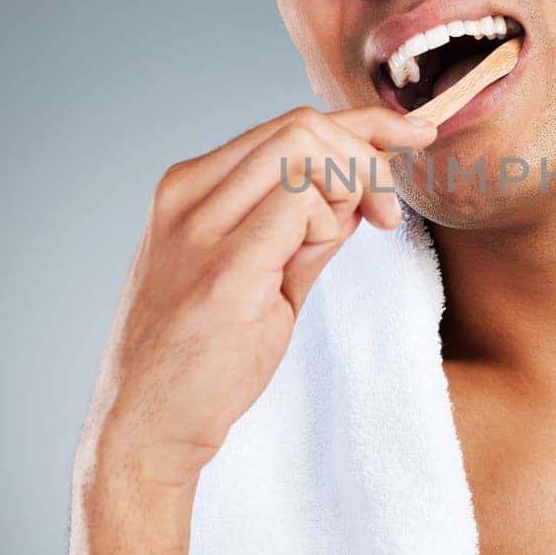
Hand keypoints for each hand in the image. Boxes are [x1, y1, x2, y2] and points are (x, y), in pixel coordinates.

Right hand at [80, 105, 435, 489]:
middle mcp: (188, 195)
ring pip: (303, 152)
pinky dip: (328, 226)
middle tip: (388, 213)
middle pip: (301, 127)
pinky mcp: (223, 269)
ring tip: (357, 238)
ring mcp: (200, 228)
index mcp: (190, 188)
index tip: (410, 140)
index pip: (287, 126)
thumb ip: (304, 231)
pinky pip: (299, 205)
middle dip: (367, 157)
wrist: (145, 429)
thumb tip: (358, 192)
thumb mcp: (257, 276)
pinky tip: (310, 265)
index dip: (361, 125)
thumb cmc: (199, 360)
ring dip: (351, 189)